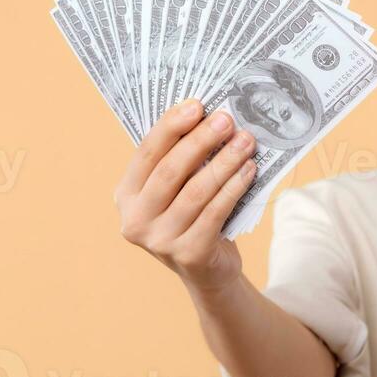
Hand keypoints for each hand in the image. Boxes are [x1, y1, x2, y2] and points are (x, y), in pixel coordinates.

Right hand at [114, 98, 257, 294]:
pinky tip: (250, 170)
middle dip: (201, 140)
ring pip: (196, 190)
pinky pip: (215, 212)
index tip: (197, 105)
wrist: (208, 271)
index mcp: (126, 195)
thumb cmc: (193, 218)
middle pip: (170, 170)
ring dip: (224, 161)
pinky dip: (234, 188)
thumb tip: (210, 117)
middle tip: (227, 120)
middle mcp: (135, 219)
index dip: (171, 126)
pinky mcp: (188, 254)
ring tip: (246, 141)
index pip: (146, 153)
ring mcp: (159, 240)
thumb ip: (182, 161)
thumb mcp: (177, 190)